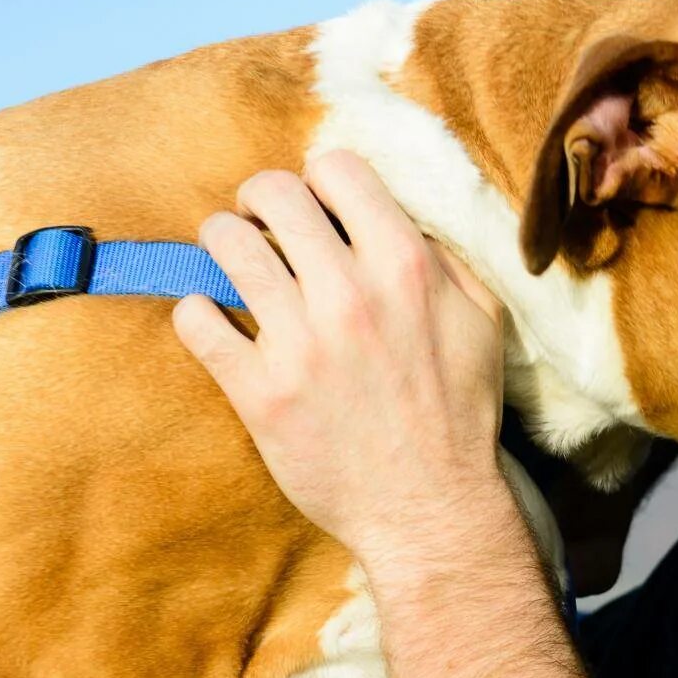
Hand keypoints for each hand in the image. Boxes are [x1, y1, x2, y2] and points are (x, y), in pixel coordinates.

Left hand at [172, 151, 517, 576]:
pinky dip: (196, 314)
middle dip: (259, 203)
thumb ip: (442, 259)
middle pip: (271, 193)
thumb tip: (394, 216)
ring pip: (224, 243)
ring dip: (221, 244)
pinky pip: (196, 320)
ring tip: (232, 265)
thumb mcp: (481, 322)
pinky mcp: (260, 392)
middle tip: (261, 228)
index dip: (319, 180)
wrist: (430, 510)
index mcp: (405, 267)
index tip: (316, 208)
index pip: (336, 167)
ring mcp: (299, 344)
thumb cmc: (458, 415)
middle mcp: (349, 294)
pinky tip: (214, 323)